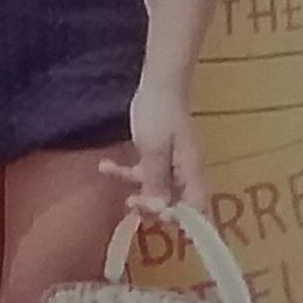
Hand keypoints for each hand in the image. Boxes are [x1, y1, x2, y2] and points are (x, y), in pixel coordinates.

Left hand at [102, 78, 207, 214]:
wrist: (159, 84)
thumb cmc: (159, 114)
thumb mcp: (154, 149)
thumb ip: (156, 180)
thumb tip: (160, 210)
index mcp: (191, 172)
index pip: (196, 208)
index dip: (179, 218)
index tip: (155, 214)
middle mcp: (185, 172)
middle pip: (174, 202)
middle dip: (152, 206)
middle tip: (130, 203)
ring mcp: (172, 164)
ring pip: (156, 188)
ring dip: (135, 187)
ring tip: (111, 175)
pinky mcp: (158, 156)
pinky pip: (146, 172)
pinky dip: (128, 172)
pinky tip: (106, 165)